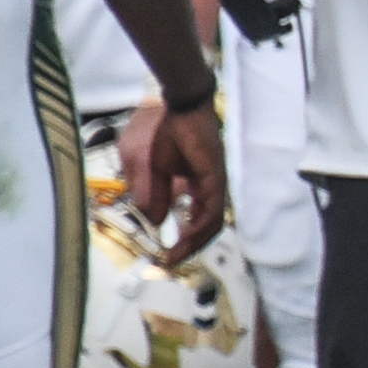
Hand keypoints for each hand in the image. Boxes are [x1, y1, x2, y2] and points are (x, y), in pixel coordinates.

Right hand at [117, 95, 229, 262]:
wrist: (173, 105)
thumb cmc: (163, 131)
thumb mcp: (152, 170)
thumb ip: (154, 196)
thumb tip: (156, 221)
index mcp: (196, 185)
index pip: (197, 221)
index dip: (185, 241)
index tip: (168, 256)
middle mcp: (209, 186)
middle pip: (208, 226)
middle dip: (190, 247)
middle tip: (173, 261)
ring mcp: (214, 180)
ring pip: (213, 220)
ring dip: (196, 241)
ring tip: (178, 252)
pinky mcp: (214, 174)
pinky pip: (213, 205)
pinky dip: (201, 224)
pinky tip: (187, 233)